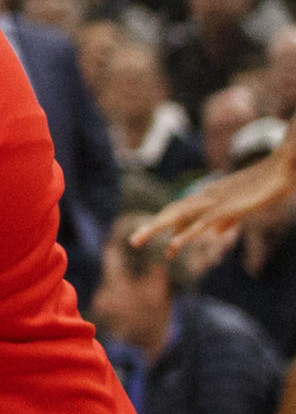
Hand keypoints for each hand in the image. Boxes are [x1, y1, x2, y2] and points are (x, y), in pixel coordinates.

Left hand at [138, 139, 295, 251]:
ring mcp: (216, 200)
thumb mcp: (244, 206)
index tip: (150, 238)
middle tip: (133, 242)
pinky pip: (202, 222)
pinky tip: (174, 245)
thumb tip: (216, 231)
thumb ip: (229, 218)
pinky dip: (186, 233)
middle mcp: (208, 196)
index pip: (181, 211)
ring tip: (138, 241)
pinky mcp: (228, 207)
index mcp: (210, 196)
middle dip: (152, 227)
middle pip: (173, 212)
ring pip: (179, 215)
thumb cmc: (267, 187)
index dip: (165, 225)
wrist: (283, 168)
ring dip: (157, 228)